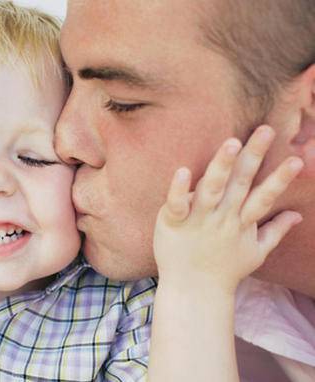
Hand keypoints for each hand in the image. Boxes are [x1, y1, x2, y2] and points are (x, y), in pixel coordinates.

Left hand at [154, 125, 303, 292]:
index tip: (297, 159)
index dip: (281, 178)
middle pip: (241, 183)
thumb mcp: (255, 251)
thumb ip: (275, 230)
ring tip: (232, 142)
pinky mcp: (174, 222)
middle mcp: (222, 217)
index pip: (265, 196)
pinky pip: (177, 203)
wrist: (193, 291)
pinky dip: (179, 188)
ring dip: (222, 165)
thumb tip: (297, 216)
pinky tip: (182, 170)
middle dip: (253, 156)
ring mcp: (198, 220)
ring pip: (212, 188)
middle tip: (265, 130)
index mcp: (241, 222)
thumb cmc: (223, 270)